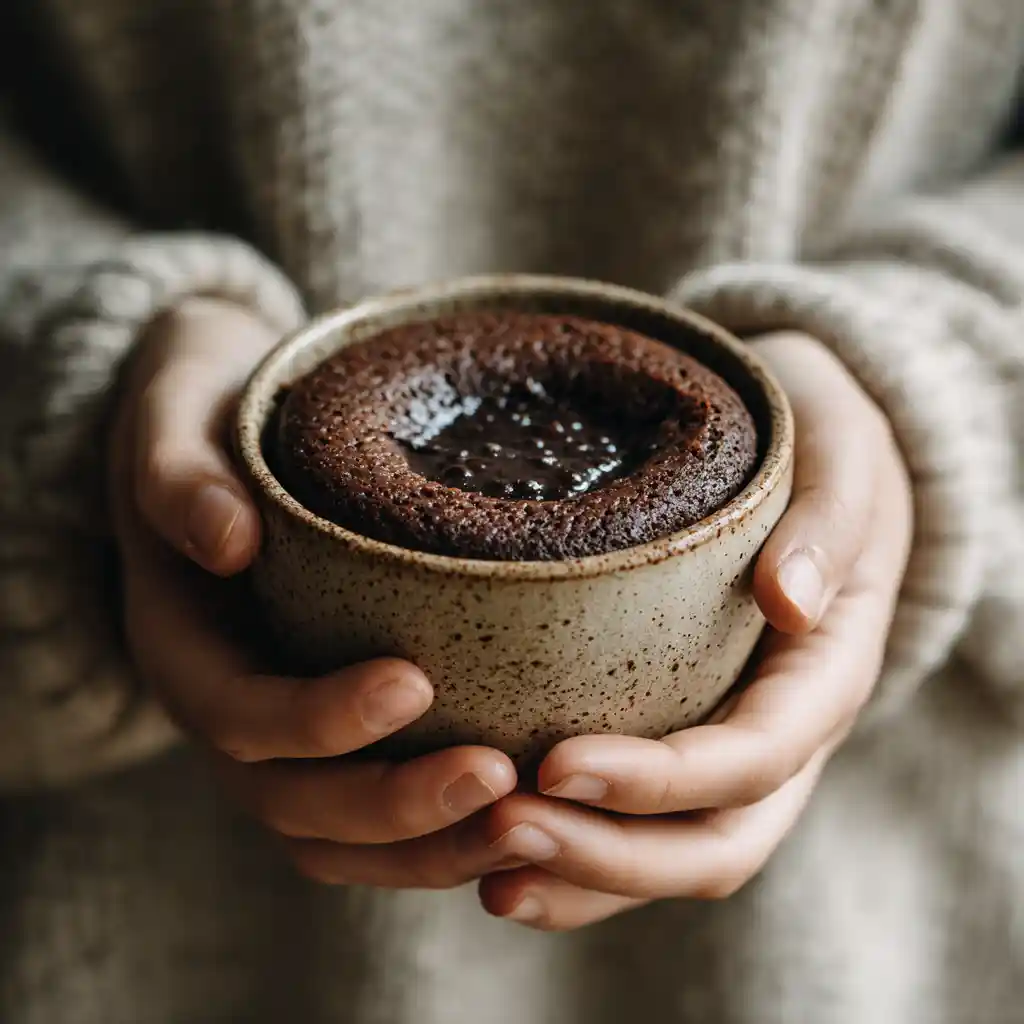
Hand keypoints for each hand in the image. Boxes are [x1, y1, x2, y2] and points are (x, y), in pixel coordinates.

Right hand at [110, 298, 516, 886]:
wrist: (225, 433)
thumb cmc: (208, 418)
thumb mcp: (173, 418)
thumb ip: (179, 475)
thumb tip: (225, 539)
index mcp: (184, 648)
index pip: (239, 716)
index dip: (318, 719)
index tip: (414, 682)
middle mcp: (231, 712)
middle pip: (297, 805)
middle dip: (397, 805)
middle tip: (501, 777)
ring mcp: (285, 739)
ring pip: (343, 838)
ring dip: (434, 847)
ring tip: (533, 824)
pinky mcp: (340, 738)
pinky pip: (382, 821)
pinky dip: (446, 836)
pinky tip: (528, 815)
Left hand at [478, 332, 912, 930]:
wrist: (815, 468)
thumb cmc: (822, 454)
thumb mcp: (843, 460)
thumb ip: (832, 521)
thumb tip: (791, 601)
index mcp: (826, 678)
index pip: (754, 757)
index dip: (660, 778)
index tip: (557, 763)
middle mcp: (784, 739)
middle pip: (712, 843)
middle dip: (608, 854)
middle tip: (499, 826)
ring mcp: (733, 757)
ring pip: (670, 858)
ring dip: (581, 879)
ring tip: (485, 873)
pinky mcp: (681, 747)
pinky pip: (638, 830)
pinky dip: (576, 863)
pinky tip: (493, 859)